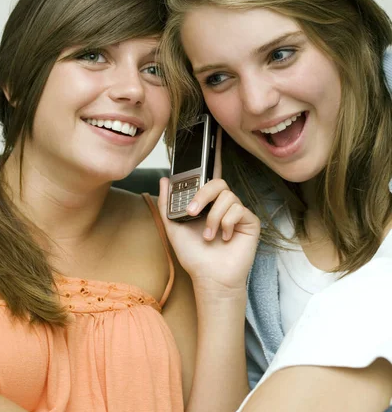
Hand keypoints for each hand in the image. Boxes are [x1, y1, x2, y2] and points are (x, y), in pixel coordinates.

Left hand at [157, 128, 259, 296]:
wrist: (209, 278)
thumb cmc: (194, 256)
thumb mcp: (173, 228)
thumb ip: (166, 204)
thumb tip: (163, 179)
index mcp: (206, 202)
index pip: (209, 175)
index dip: (213, 153)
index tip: (212, 133)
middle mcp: (222, 203)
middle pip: (216, 182)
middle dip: (202, 196)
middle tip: (192, 213)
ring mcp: (236, 211)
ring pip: (226, 196)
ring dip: (212, 217)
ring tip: (208, 235)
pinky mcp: (249, 221)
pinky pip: (237, 209)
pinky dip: (225, 223)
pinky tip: (223, 237)